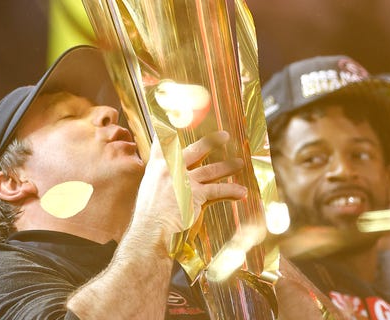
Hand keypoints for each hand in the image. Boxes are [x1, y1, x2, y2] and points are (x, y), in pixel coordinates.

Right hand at [132, 131, 246, 252]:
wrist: (149, 230)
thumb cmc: (148, 216)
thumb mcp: (149, 191)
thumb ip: (160, 181)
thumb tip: (167, 180)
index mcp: (156, 167)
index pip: (163, 142)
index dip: (171, 129)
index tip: (178, 119)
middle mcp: (170, 169)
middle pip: (194, 150)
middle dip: (211, 142)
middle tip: (224, 136)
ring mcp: (183, 180)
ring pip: (210, 170)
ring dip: (227, 166)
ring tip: (239, 163)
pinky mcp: (196, 194)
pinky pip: (217, 190)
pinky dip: (231, 191)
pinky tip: (241, 192)